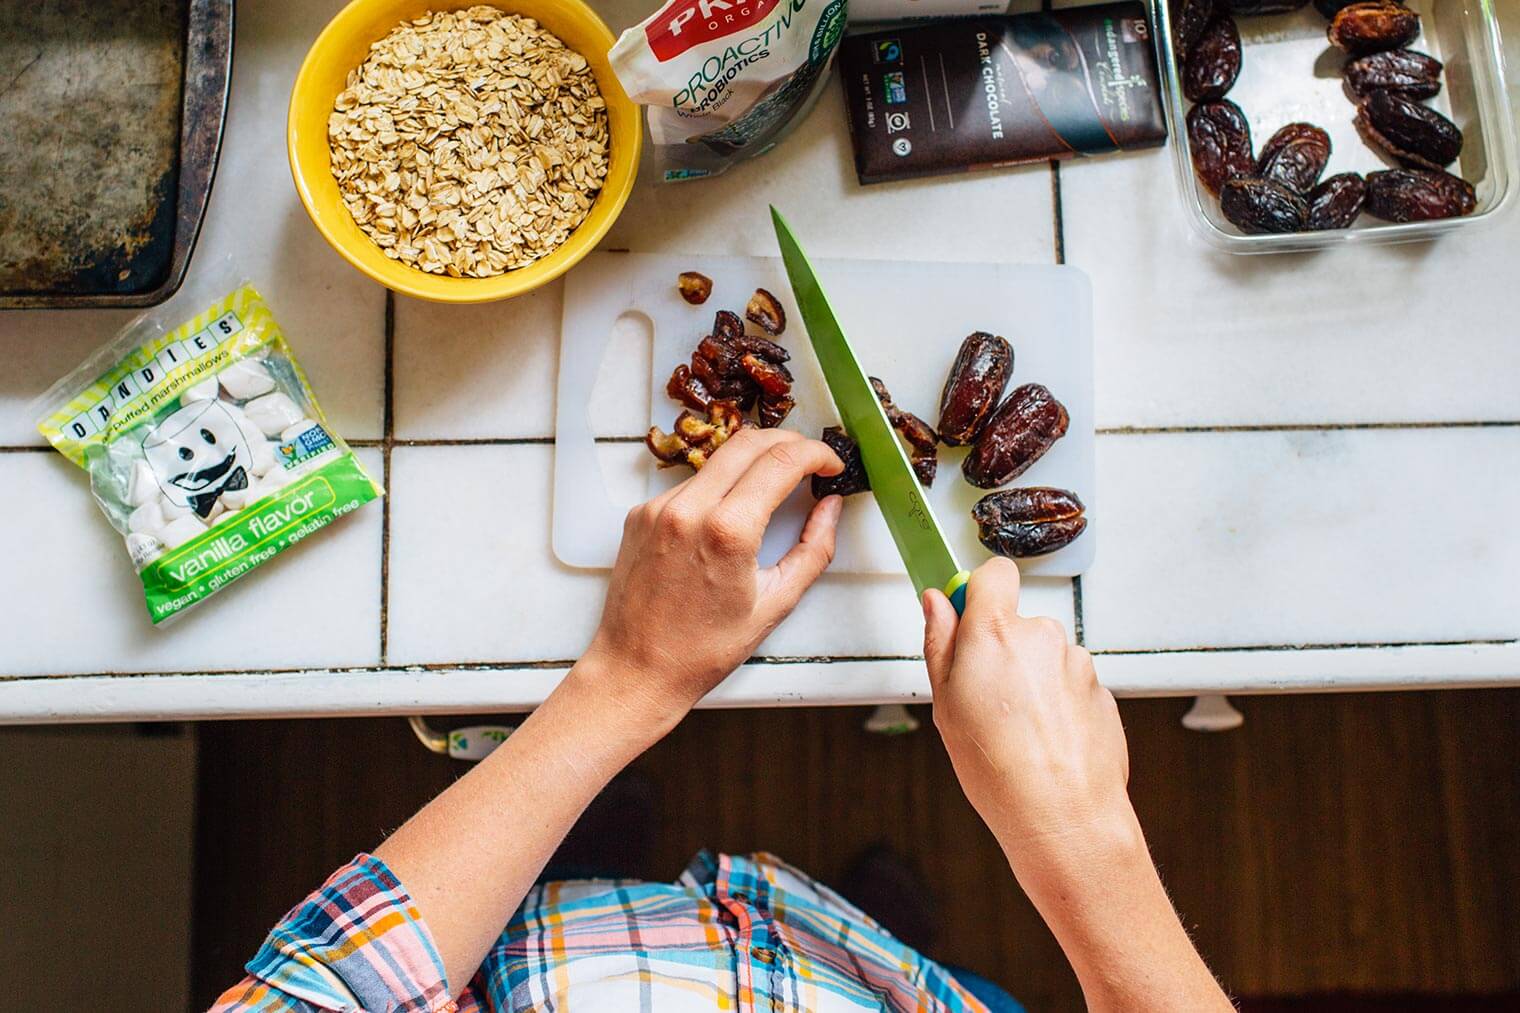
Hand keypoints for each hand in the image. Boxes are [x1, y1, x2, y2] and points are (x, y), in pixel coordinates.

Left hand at [582, 428, 843, 730]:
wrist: (636, 669)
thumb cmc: (704, 649)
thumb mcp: (775, 604)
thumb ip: (814, 549)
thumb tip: (831, 506)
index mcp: (727, 531)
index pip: (781, 461)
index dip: (817, 453)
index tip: (831, 464)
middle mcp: (688, 509)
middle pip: (749, 441)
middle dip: (789, 441)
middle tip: (811, 460)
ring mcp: (659, 507)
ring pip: (718, 458)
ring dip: (754, 461)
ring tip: (777, 484)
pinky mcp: (641, 513)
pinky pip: (691, 483)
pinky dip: (720, 485)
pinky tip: (733, 511)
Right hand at [922, 558, 1136, 882]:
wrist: (1064, 815)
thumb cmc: (999, 769)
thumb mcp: (946, 705)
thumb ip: (941, 643)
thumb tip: (936, 604)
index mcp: (996, 634)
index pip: (994, 574)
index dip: (979, 592)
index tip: (967, 618)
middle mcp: (1042, 638)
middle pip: (1019, 623)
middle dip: (1004, 651)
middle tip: (987, 699)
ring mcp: (1077, 662)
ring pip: (1046, 657)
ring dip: (1034, 681)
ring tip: (1019, 730)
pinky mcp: (1101, 689)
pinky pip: (1070, 683)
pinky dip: (1058, 704)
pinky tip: (1045, 740)